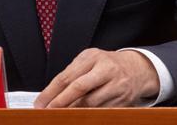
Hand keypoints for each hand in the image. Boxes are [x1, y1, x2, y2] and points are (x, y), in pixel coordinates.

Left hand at [34, 48, 159, 107]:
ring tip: (61, 115)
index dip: (51, 92)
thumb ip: (72, 74)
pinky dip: (88, 116)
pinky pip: (101, 112)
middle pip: (79, 89)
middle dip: (60, 103)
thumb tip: (51, 95)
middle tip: (48, 112)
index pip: (68, 76)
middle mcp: (106, 70)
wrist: (136, 69)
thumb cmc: (106, 65)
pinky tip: (79, 118)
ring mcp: (116, 86)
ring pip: (90, 104)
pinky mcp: (123, 102)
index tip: (40, 103)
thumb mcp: (89, 60)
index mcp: (93, 57)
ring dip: (73, 112)